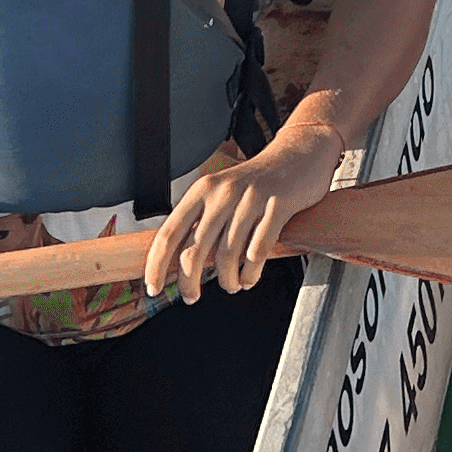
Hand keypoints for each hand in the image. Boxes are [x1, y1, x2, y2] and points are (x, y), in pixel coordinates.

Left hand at [144, 118, 338, 301]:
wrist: (299, 154)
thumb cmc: (257, 182)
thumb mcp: (222, 193)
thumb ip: (201, 221)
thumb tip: (177, 260)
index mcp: (203, 190)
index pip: (169, 233)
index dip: (156, 265)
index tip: (152, 287)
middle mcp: (224, 193)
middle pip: (195, 251)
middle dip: (190, 282)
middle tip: (192, 297)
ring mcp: (252, 199)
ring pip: (228, 255)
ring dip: (227, 280)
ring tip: (231, 285)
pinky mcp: (279, 205)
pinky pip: (259, 251)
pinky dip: (251, 272)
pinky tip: (250, 277)